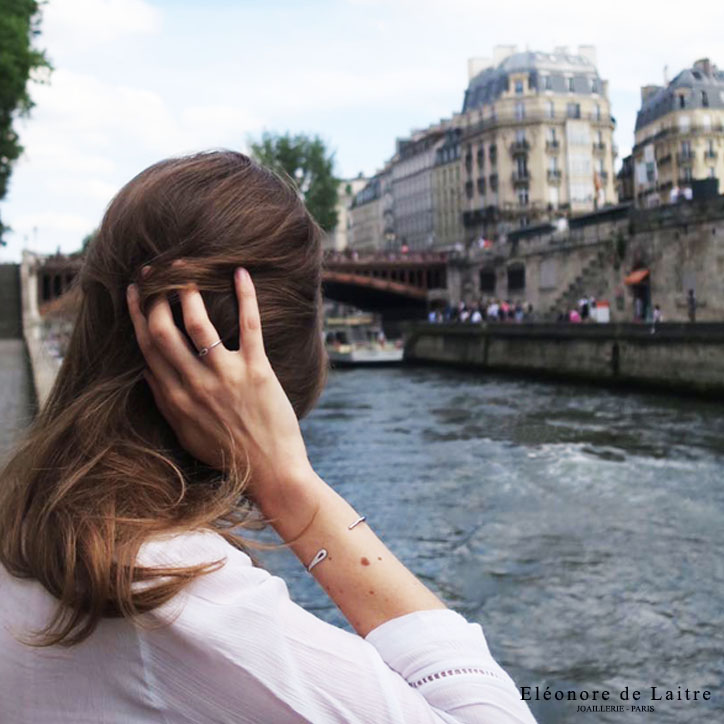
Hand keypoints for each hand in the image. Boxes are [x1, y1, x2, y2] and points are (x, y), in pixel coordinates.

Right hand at [126, 266, 313, 501]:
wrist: (272, 472)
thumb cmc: (229, 453)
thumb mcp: (186, 433)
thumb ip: (165, 401)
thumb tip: (147, 371)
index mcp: (174, 399)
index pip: (147, 347)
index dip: (137, 314)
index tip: (135, 291)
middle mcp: (195, 385)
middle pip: (163, 330)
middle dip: (154, 295)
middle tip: (156, 270)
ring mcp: (226, 376)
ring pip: (198, 324)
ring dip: (188, 290)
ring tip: (187, 266)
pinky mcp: (257, 371)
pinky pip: (250, 326)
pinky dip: (246, 296)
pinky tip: (241, 272)